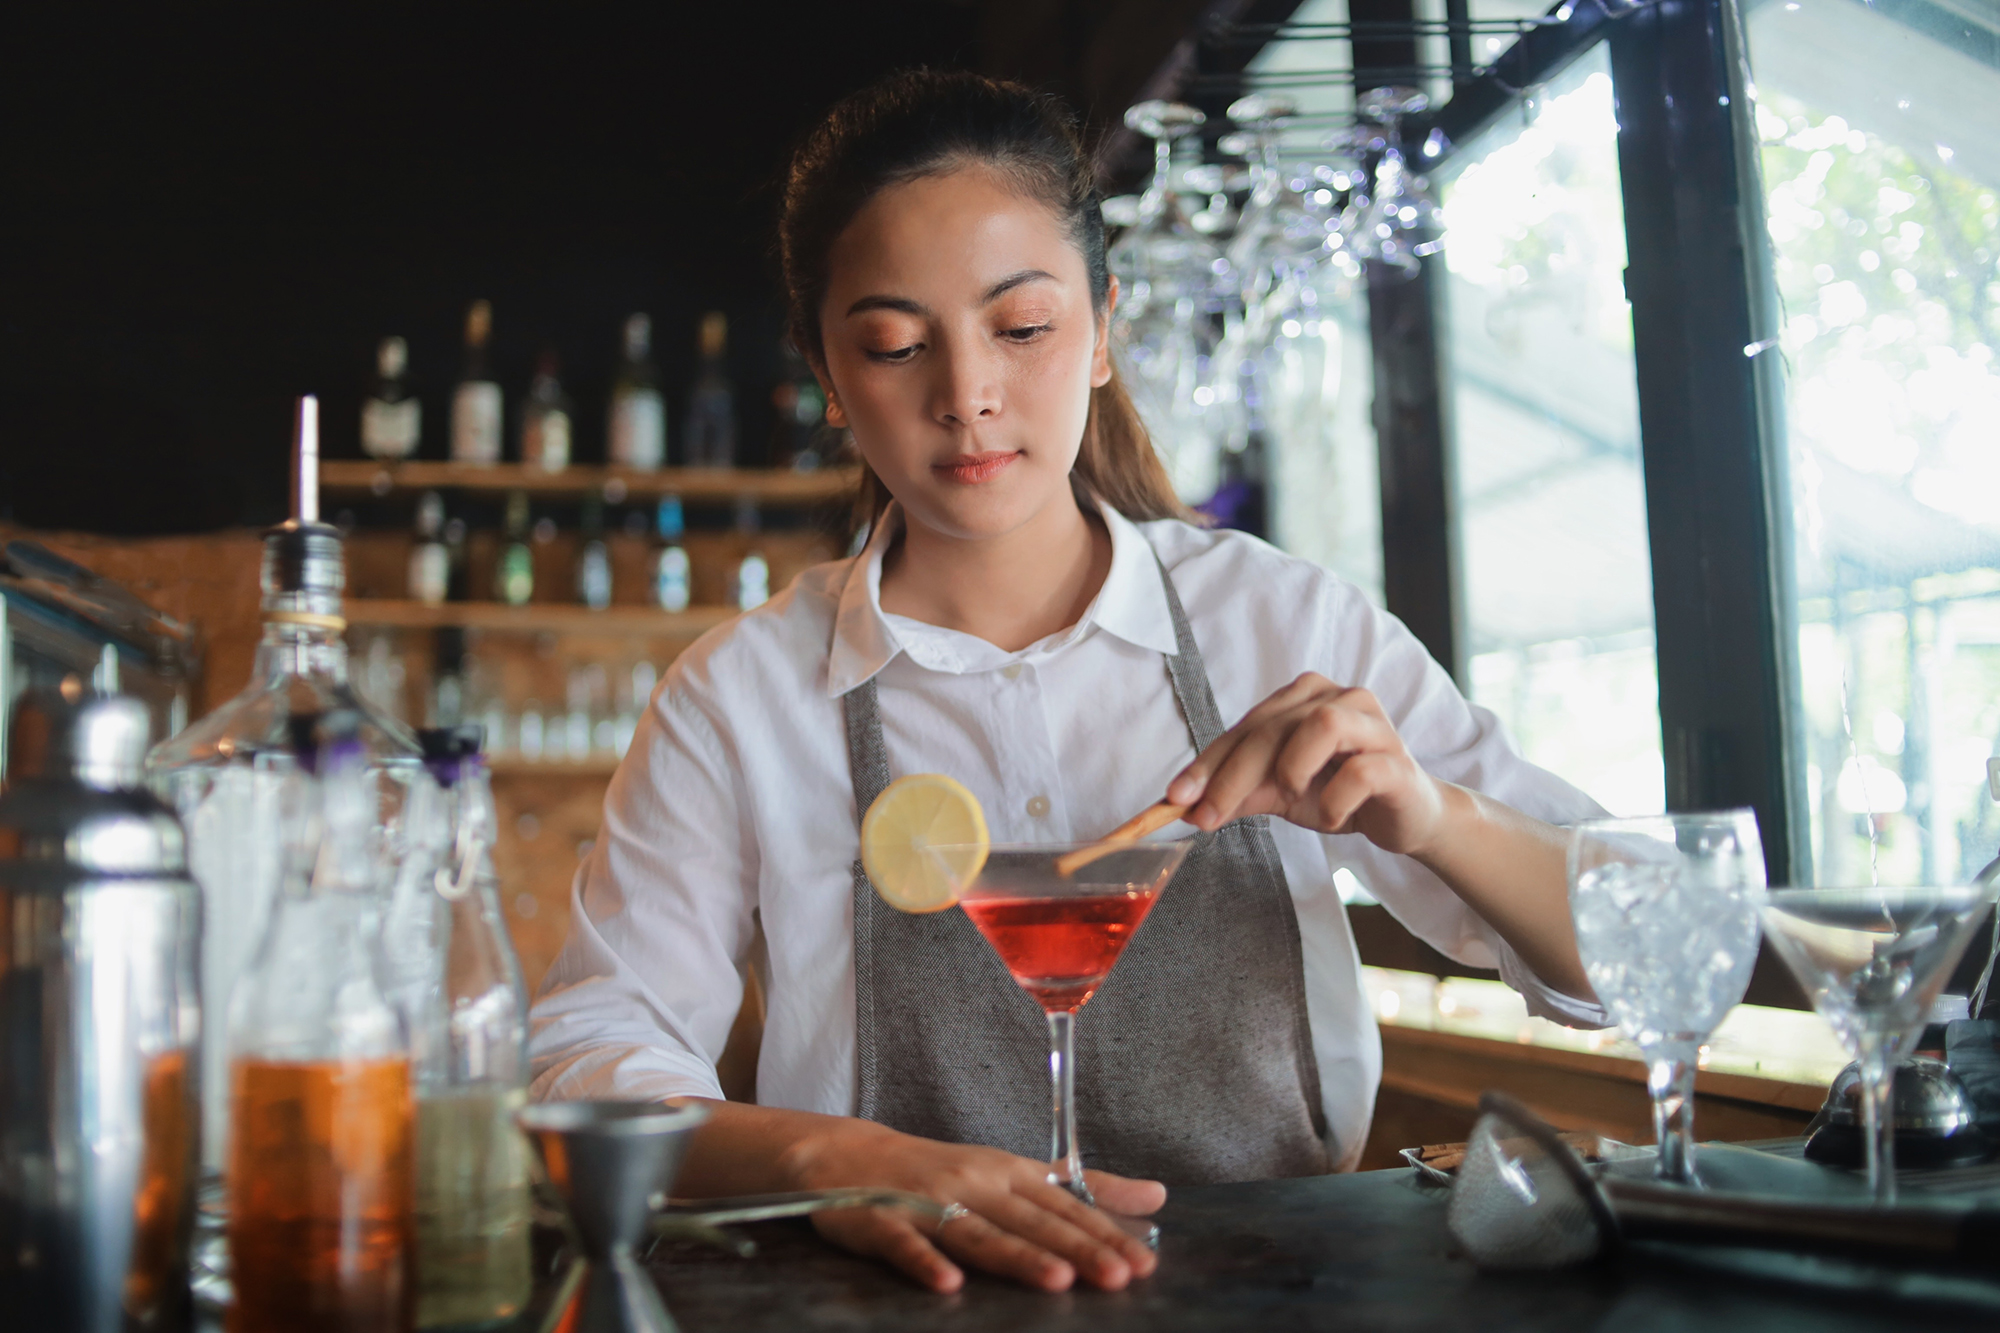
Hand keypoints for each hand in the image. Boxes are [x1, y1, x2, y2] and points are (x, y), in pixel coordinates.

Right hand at [780, 1118, 1162, 1292]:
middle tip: (1119, 1277)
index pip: (1064, 1206)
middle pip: (1031, 1222)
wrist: (847, 1155)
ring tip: (1057, 1280)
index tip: (1144, 1263)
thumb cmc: (943, 1172)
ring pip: (978, 1233)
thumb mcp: (1016, 1173)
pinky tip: (949, 1285)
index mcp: (1008, 1173)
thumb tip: (1157, 1196)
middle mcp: (975, 1184)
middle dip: (1077, 1249)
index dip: (1104, 1234)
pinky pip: (905, 1245)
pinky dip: (926, 1261)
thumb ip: (1085, 1189)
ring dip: (1016, 1257)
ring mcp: (927, 1202)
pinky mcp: (880, 1221)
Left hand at [1165, 672, 1452, 854]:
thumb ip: (1239, 793)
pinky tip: (1331, 817)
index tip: (1175, 797)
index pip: (1245, 727)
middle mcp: (1338, 698)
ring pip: (1320, 725)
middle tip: (1207, 816)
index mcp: (1304, 697)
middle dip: (1233, 775)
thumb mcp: (1280, 793)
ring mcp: (1372, 724)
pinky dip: (1334, 800)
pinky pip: (1360, 771)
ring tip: (1290, 797)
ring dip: (1292, 768)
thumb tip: (1186, 806)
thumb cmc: (1342, 793)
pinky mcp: (1397, 760)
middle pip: (1273, 728)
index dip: (1207, 763)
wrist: (1406, 816)